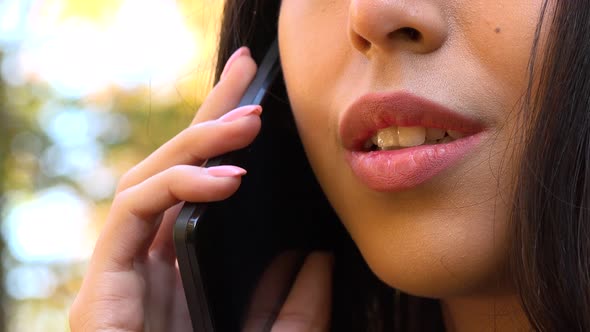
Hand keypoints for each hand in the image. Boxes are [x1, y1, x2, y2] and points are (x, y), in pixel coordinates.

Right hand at [69, 46, 333, 331]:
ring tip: (249, 121)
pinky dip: (177, 186)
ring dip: (198, 141)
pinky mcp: (104, 283)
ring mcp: (125, 269)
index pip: (207, 189)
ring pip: (150, 177)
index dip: (227, 140)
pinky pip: (132, 212)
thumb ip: (297, 306)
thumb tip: (320, 256)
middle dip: (209, 116)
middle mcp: (153, 260)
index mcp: (188, 268)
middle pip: (176, 169)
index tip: (260, 103)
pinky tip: (226, 178)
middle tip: (246, 74)